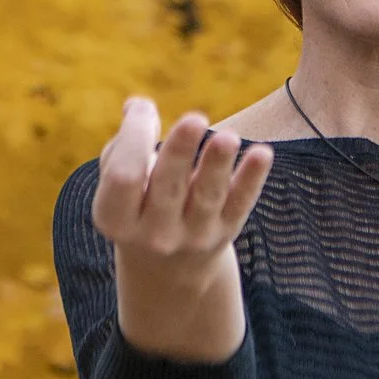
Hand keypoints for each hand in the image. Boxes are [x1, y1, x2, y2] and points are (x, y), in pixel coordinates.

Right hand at [91, 98, 273, 361]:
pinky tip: (262, 153)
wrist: (166, 270)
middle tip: (195, 118)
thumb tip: (137, 107)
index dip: (133, 138)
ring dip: (218, 164)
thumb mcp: (117, 187)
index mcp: (116, 218)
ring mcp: (193, 236)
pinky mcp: (225, 232)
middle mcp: (154, 234)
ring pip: (207, 196)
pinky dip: (252, 179)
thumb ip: (124, 146)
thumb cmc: (136, 204)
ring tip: (229, 137)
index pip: (123, 177)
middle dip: (180, 151)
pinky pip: (240, 204)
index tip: (144, 108)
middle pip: (167, 187)